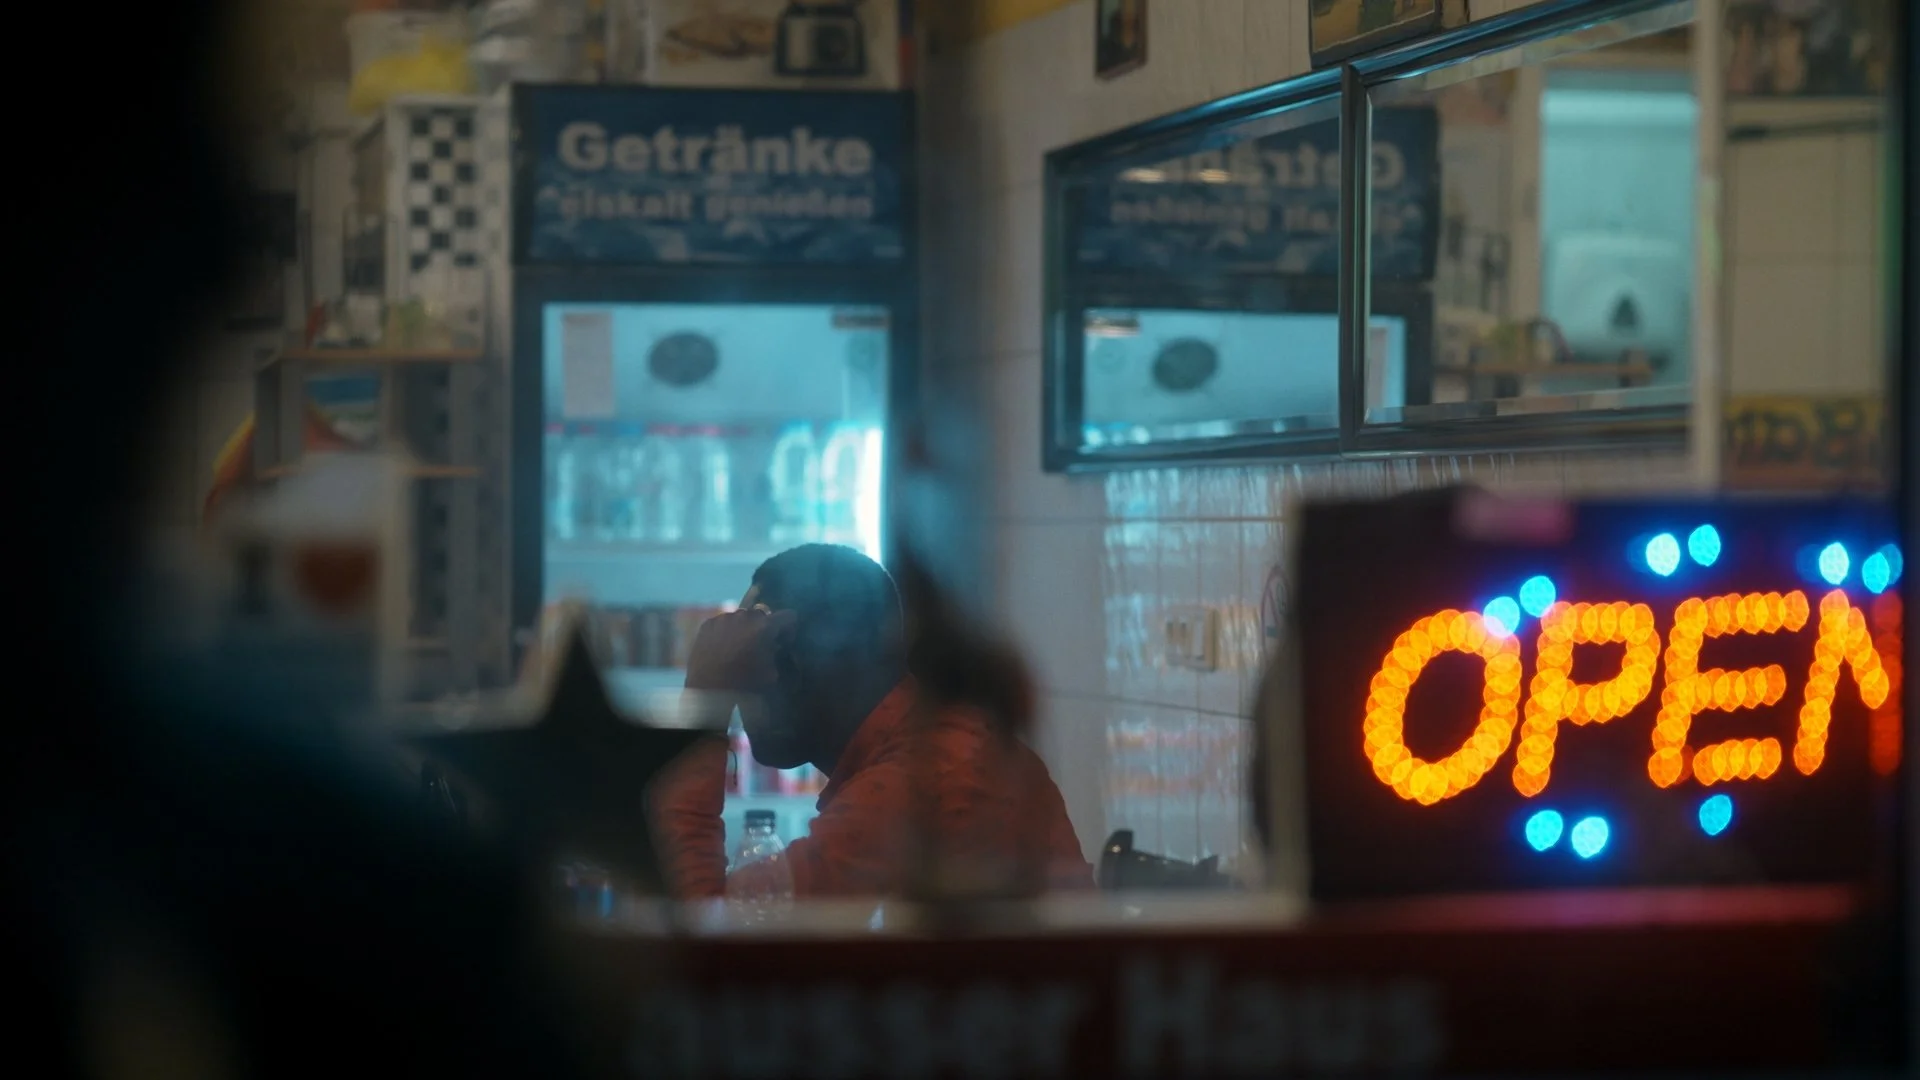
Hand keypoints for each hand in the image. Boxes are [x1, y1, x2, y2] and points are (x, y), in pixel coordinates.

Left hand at [683, 607, 797, 694]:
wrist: (708, 688)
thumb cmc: (743, 682)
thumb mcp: (770, 673)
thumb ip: (775, 654)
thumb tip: (773, 647)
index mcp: (765, 626)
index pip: (788, 615)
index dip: (789, 627)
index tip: (784, 640)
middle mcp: (745, 615)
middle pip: (762, 613)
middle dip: (764, 626)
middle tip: (760, 643)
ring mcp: (724, 617)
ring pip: (741, 616)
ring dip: (744, 626)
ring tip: (738, 644)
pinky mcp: (708, 623)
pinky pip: (723, 622)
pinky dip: (726, 630)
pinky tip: (722, 645)